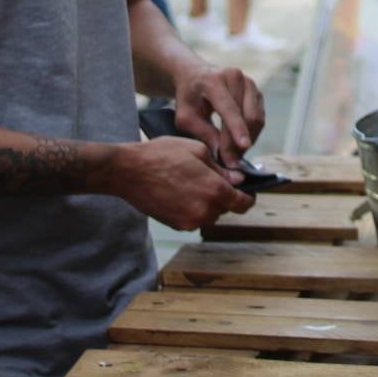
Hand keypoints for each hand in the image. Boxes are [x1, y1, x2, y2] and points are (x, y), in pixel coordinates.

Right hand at [111, 138, 253, 229]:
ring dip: (207, 202)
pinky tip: (180, 192)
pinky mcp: (176, 225)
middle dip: (224, 196)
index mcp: (215, 191)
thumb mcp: (197, 151)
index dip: (248, 197)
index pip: (243, 204)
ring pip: (209, 214)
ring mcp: (190, 221)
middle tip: (211, 179)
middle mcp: (206, 211)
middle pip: (226, 208)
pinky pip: (194, 218)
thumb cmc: (162, 155)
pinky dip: (193, 208)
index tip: (246, 191)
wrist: (129, 171)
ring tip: (191, 183)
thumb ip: (221, 168)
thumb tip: (237, 178)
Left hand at [174, 64, 265, 165]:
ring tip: (233, 154)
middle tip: (230, 162)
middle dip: (240, 142)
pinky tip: (239, 143)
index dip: (237, 128)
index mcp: (214, 80)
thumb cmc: (188, 98)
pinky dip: (252, 134)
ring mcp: (249, 83)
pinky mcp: (257, 92)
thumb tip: (221, 152)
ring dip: (248, 140)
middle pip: (247, 115)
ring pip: (257, 118)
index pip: (230, 107)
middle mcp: (235, 77)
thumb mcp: (185, 117)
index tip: (244, 146)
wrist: (195, 77)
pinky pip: (260, 118)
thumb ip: (202, 133)